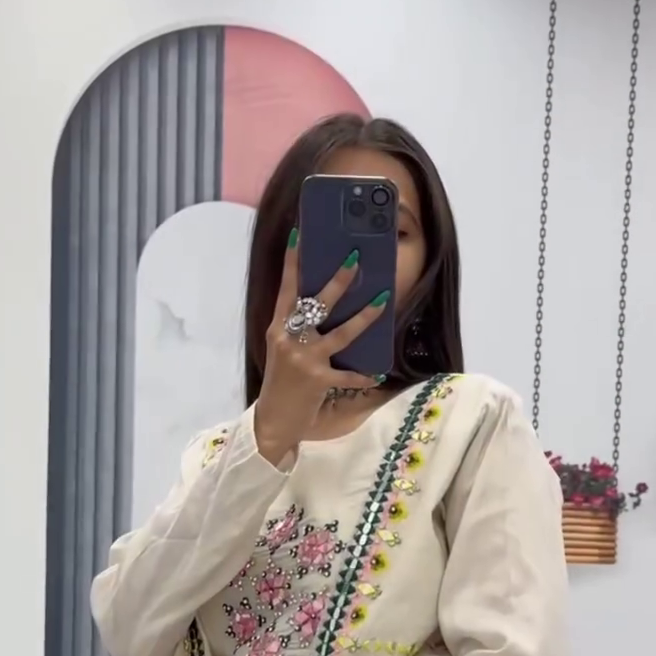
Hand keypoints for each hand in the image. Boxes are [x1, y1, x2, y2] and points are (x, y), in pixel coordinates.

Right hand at [255, 233, 389, 464]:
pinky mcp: (319, 381)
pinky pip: (347, 375)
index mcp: (277, 329)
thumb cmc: (281, 383)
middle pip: (316, 304)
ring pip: (340, 333)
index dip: (292, 262)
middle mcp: (289, 340)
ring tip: (381, 300)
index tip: (300, 234)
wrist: (273, 420)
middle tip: (355, 259)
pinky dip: (363, 376)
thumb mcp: (282, 351)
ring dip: (364, 317)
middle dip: (338, 281)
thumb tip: (323, 306)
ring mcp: (304, 360)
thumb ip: (296, 329)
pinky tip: (377, 374)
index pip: (286, 289)